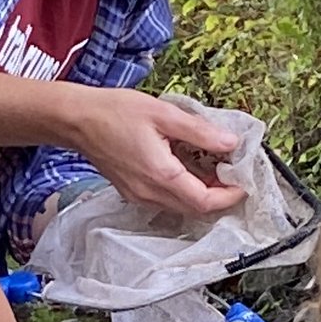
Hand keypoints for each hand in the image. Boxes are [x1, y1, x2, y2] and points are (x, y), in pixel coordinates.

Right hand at [63, 89, 244, 219]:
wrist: (77, 120)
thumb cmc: (114, 112)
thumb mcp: (164, 114)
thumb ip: (200, 131)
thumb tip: (231, 143)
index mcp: (161, 175)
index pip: (205, 201)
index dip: (229, 196)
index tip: (243, 182)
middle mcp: (149, 193)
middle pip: (195, 209)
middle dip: (219, 196)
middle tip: (233, 174)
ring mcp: (139, 196)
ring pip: (181, 206)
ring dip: (201, 194)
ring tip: (214, 169)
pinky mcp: (132, 192)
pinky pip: (166, 199)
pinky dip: (183, 190)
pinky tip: (188, 168)